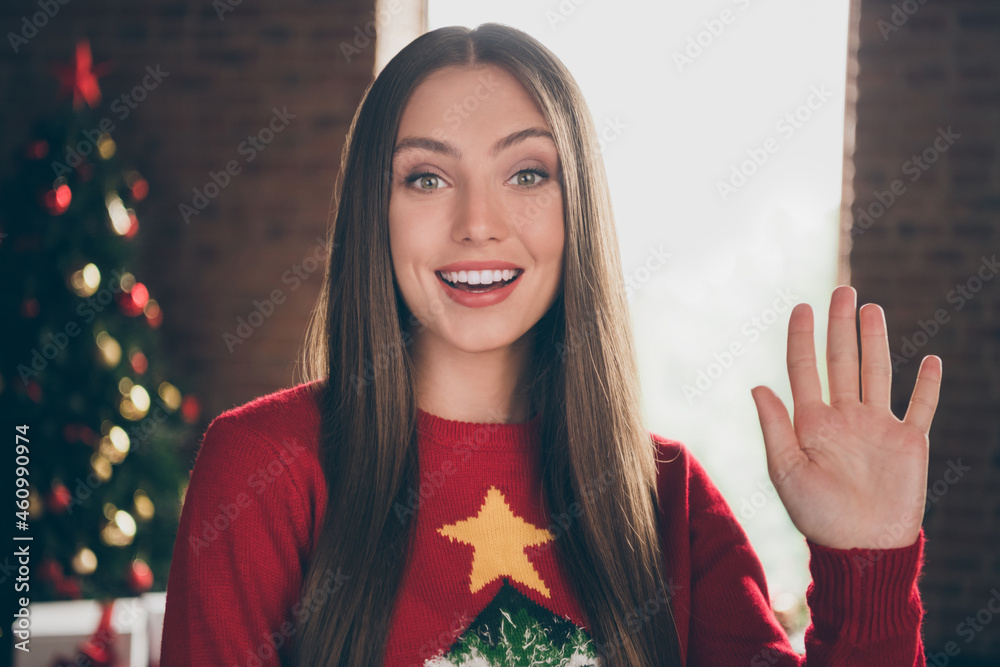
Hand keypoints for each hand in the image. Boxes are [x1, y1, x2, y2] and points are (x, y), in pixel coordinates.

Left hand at [749, 285, 941, 549]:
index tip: (801, 306)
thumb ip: (775, 427)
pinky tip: (930, 359)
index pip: (804, 368)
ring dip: (875, 341)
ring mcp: (878, 427)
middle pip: (842, 360)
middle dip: (840, 326)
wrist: (862, 548)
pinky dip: (928, 385)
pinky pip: (921, 407)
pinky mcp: (910, 442)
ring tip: (871, 309)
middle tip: (842, 290)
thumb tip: (757, 386)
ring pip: (877, 373)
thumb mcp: (786, 471)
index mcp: (811, 422)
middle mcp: (844, 417)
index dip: (802, 337)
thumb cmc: (817, 515)